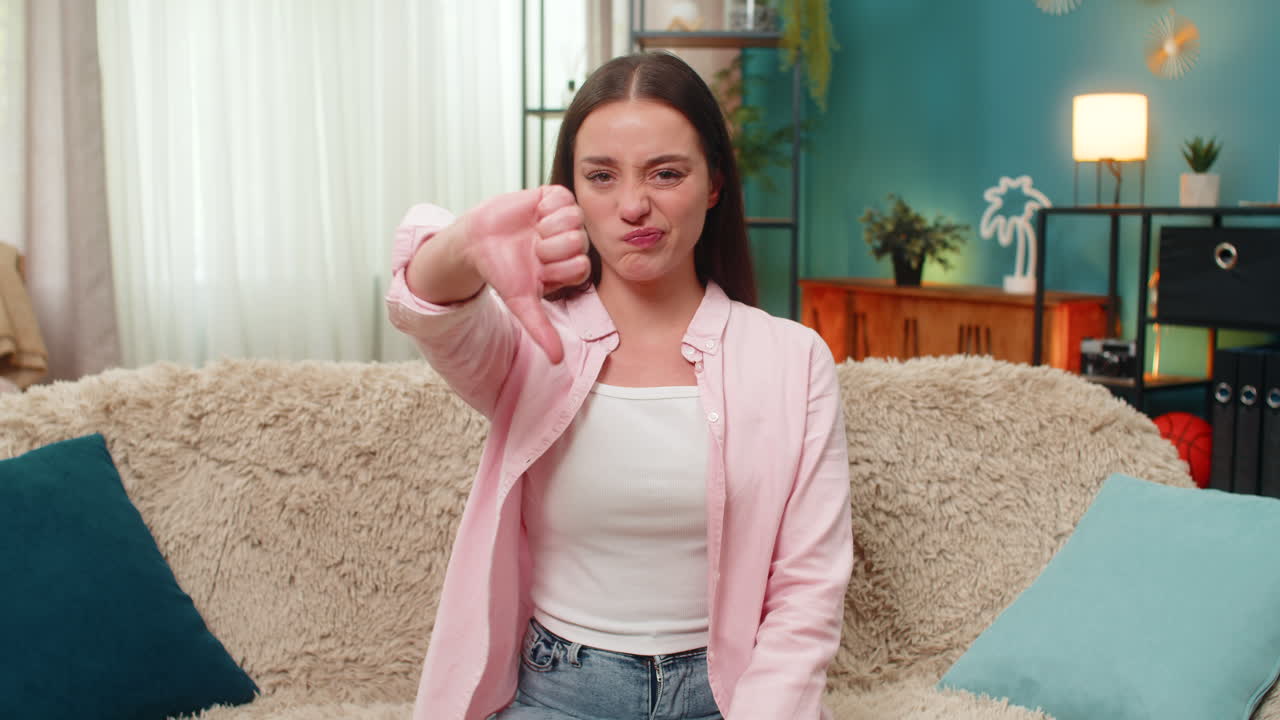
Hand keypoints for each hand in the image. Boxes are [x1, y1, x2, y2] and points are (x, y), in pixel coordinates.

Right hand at [460, 185, 589, 363]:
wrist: (476, 241)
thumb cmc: (501, 271)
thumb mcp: (521, 302)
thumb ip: (541, 330)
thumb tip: (557, 361)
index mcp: (569, 266)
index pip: (582, 267)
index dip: (558, 267)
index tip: (538, 268)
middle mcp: (570, 242)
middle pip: (579, 242)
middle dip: (550, 247)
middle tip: (533, 248)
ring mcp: (563, 219)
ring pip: (575, 219)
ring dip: (547, 227)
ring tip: (533, 230)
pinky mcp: (553, 197)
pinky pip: (564, 197)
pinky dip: (546, 206)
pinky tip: (534, 213)